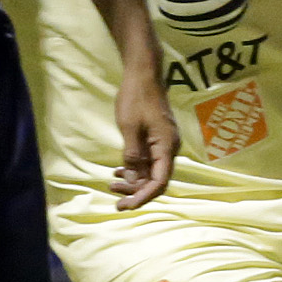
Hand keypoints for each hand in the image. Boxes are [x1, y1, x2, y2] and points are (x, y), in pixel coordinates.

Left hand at [112, 60, 177, 211]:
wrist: (144, 75)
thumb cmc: (136, 99)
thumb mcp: (129, 128)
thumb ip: (133, 156)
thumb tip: (133, 179)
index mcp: (166, 147)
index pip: (159, 182)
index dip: (143, 197)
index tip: (126, 206)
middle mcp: (169, 148)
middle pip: (156, 180)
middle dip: (136, 192)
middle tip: (115, 200)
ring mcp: (164, 143)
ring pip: (151, 171)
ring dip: (134, 181)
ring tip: (112, 184)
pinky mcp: (157, 138)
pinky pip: (149, 160)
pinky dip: (135, 168)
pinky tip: (120, 170)